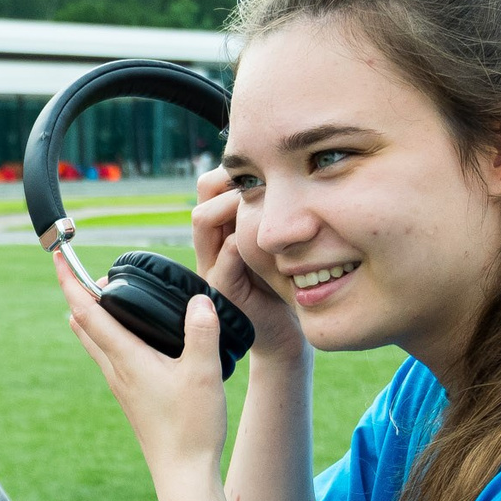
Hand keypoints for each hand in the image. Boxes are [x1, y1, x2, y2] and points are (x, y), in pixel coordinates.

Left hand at [58, 249, 229, 486]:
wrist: (183, 473)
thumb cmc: (191, 426)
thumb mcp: (203, 373)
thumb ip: (201, 332)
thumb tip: (198, 300)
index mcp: (125, 358)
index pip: (87, 311)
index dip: (70, 281)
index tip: (57, 257)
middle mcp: (115, 369)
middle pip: (82, 324)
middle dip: (79, 293)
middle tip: (86, 269)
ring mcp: (120, 384)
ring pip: (93, 341)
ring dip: (92, 314)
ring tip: (106, 293)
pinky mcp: (130, 395)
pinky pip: (109, 355)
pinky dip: (109, 334)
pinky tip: (130, 334)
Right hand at [190, 168, 303, 361]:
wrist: (286, 331)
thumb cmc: (289, 282)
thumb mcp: (283, 240)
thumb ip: (277, 212)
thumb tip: (297, 170)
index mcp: (224, 229)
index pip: (212, 183)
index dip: (235, 169)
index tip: (268, 170)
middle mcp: (212, 243)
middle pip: (204, 193)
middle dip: (233, 180)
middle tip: (266, 182)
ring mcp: (213, 266)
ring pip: (203, 218)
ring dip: (234, 206)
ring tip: (263, 206)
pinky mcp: (224, 290)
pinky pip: (224, 257)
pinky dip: (243, 243)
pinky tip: (267, 239)